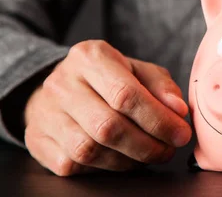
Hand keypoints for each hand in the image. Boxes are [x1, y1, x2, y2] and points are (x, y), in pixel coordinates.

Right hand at [23, 40, 191, 175]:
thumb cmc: (108, 78)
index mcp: (91, 57)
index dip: (158, 120)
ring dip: (128, 160)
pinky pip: (73, 165)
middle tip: (168, 150)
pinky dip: (103, 168)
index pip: (126, 94)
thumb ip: (162, 86)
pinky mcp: (37, 140)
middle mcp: (63, 83)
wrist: (59, 86)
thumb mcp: (138, 70)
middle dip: (147, 145)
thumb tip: (178, 110)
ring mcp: (46, 113)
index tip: (181, 133)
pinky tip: (121, 160)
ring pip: (89, 150)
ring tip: (149, 155)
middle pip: (108, 126)